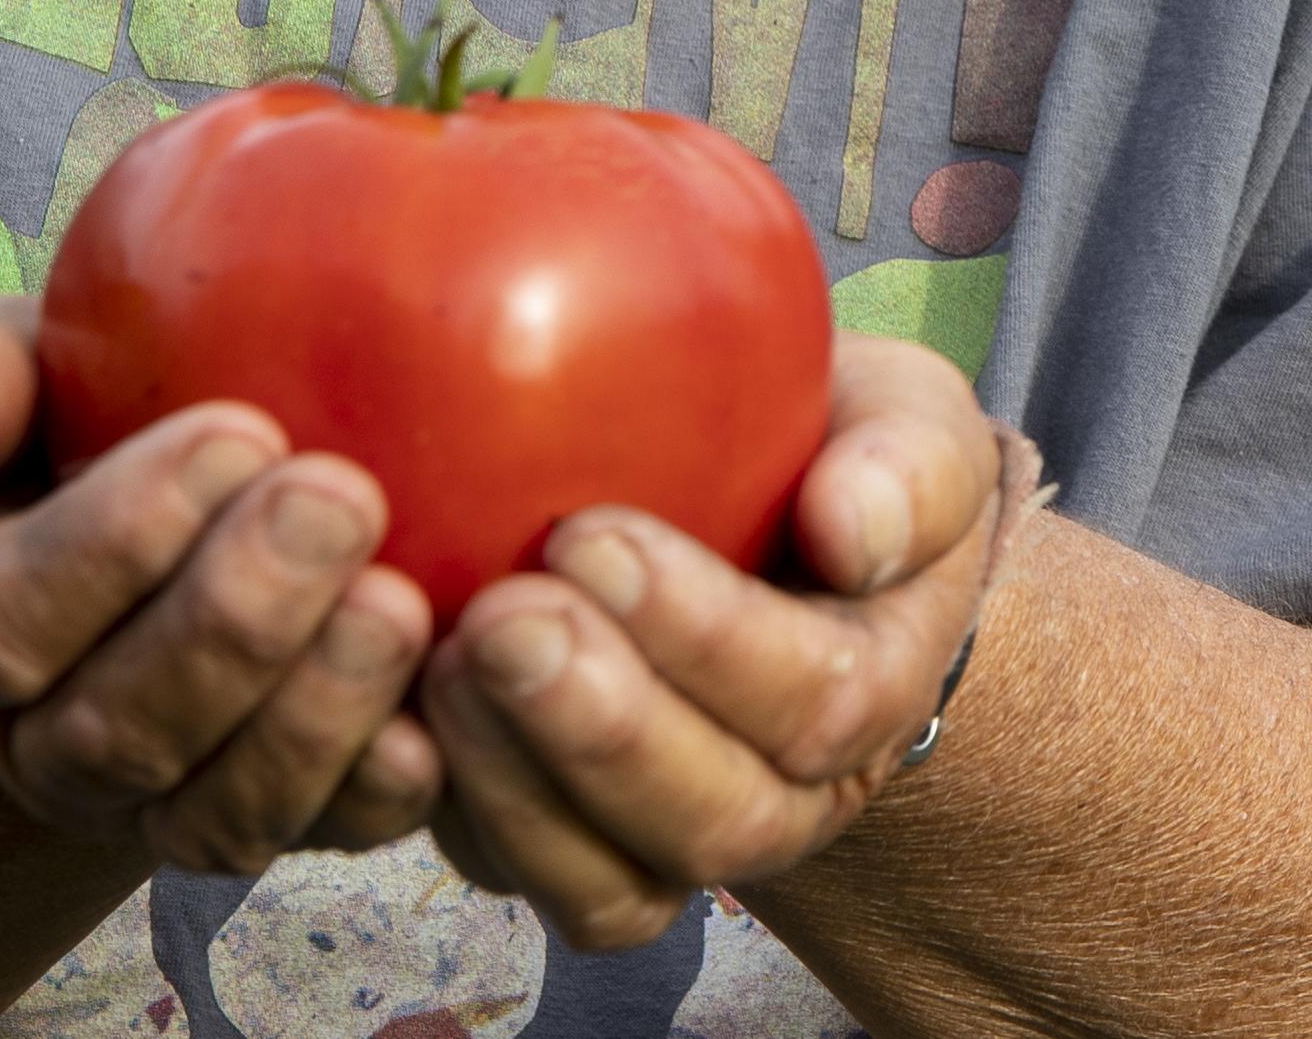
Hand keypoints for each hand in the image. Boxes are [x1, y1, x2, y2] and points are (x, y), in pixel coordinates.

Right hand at [0, 299, 445, 875]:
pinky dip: (379, 789)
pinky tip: (438, 721)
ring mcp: (160, 799)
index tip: (238, 431)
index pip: (5, 623)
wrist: (152, 532)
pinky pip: (324, 837)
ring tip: (400, 604)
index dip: (113, 544)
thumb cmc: (75, 425)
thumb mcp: (14, 380)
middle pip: (115, 731)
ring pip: (213, 812)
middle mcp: (46, 741)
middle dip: (233, 620)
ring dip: (311, 715)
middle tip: (341, 498)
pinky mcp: (279, 815)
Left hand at [422, 333, 1010, 950]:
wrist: (772, 522)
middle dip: (603, 730)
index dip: (705, 636)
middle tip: (502, 618)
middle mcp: (788, 795)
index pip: (817, 700)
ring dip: (520, 784)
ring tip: (443, 662)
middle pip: (715, 819)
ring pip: (613, 884)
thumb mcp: (910, 426)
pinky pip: (516, 875)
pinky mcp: (568, 847)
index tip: (593, 535)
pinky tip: (399, 708)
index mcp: (879, 688)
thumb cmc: (837, 457)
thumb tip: (852, 530)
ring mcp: (673, 839)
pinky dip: (455, 809)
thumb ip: (912, 468)